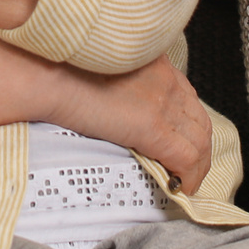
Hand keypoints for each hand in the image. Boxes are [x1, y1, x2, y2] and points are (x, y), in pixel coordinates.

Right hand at [42, 56, 212, 194]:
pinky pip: (187, 158)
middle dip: (197, 146)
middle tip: (187, 167)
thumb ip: (114, 78)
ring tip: (184, 183)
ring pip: (200, 140)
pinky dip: (189, 176)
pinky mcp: (153, 128)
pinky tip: (180, 188)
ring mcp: (162, 103)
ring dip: (197, 165)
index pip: (184, 94)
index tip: (178, 138)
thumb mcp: (98, 64)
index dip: (186, 122)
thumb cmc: (58, 68)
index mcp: (151, 60)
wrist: (49, 74)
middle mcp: (164, 78)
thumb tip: (110, 101)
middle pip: (198, 118)